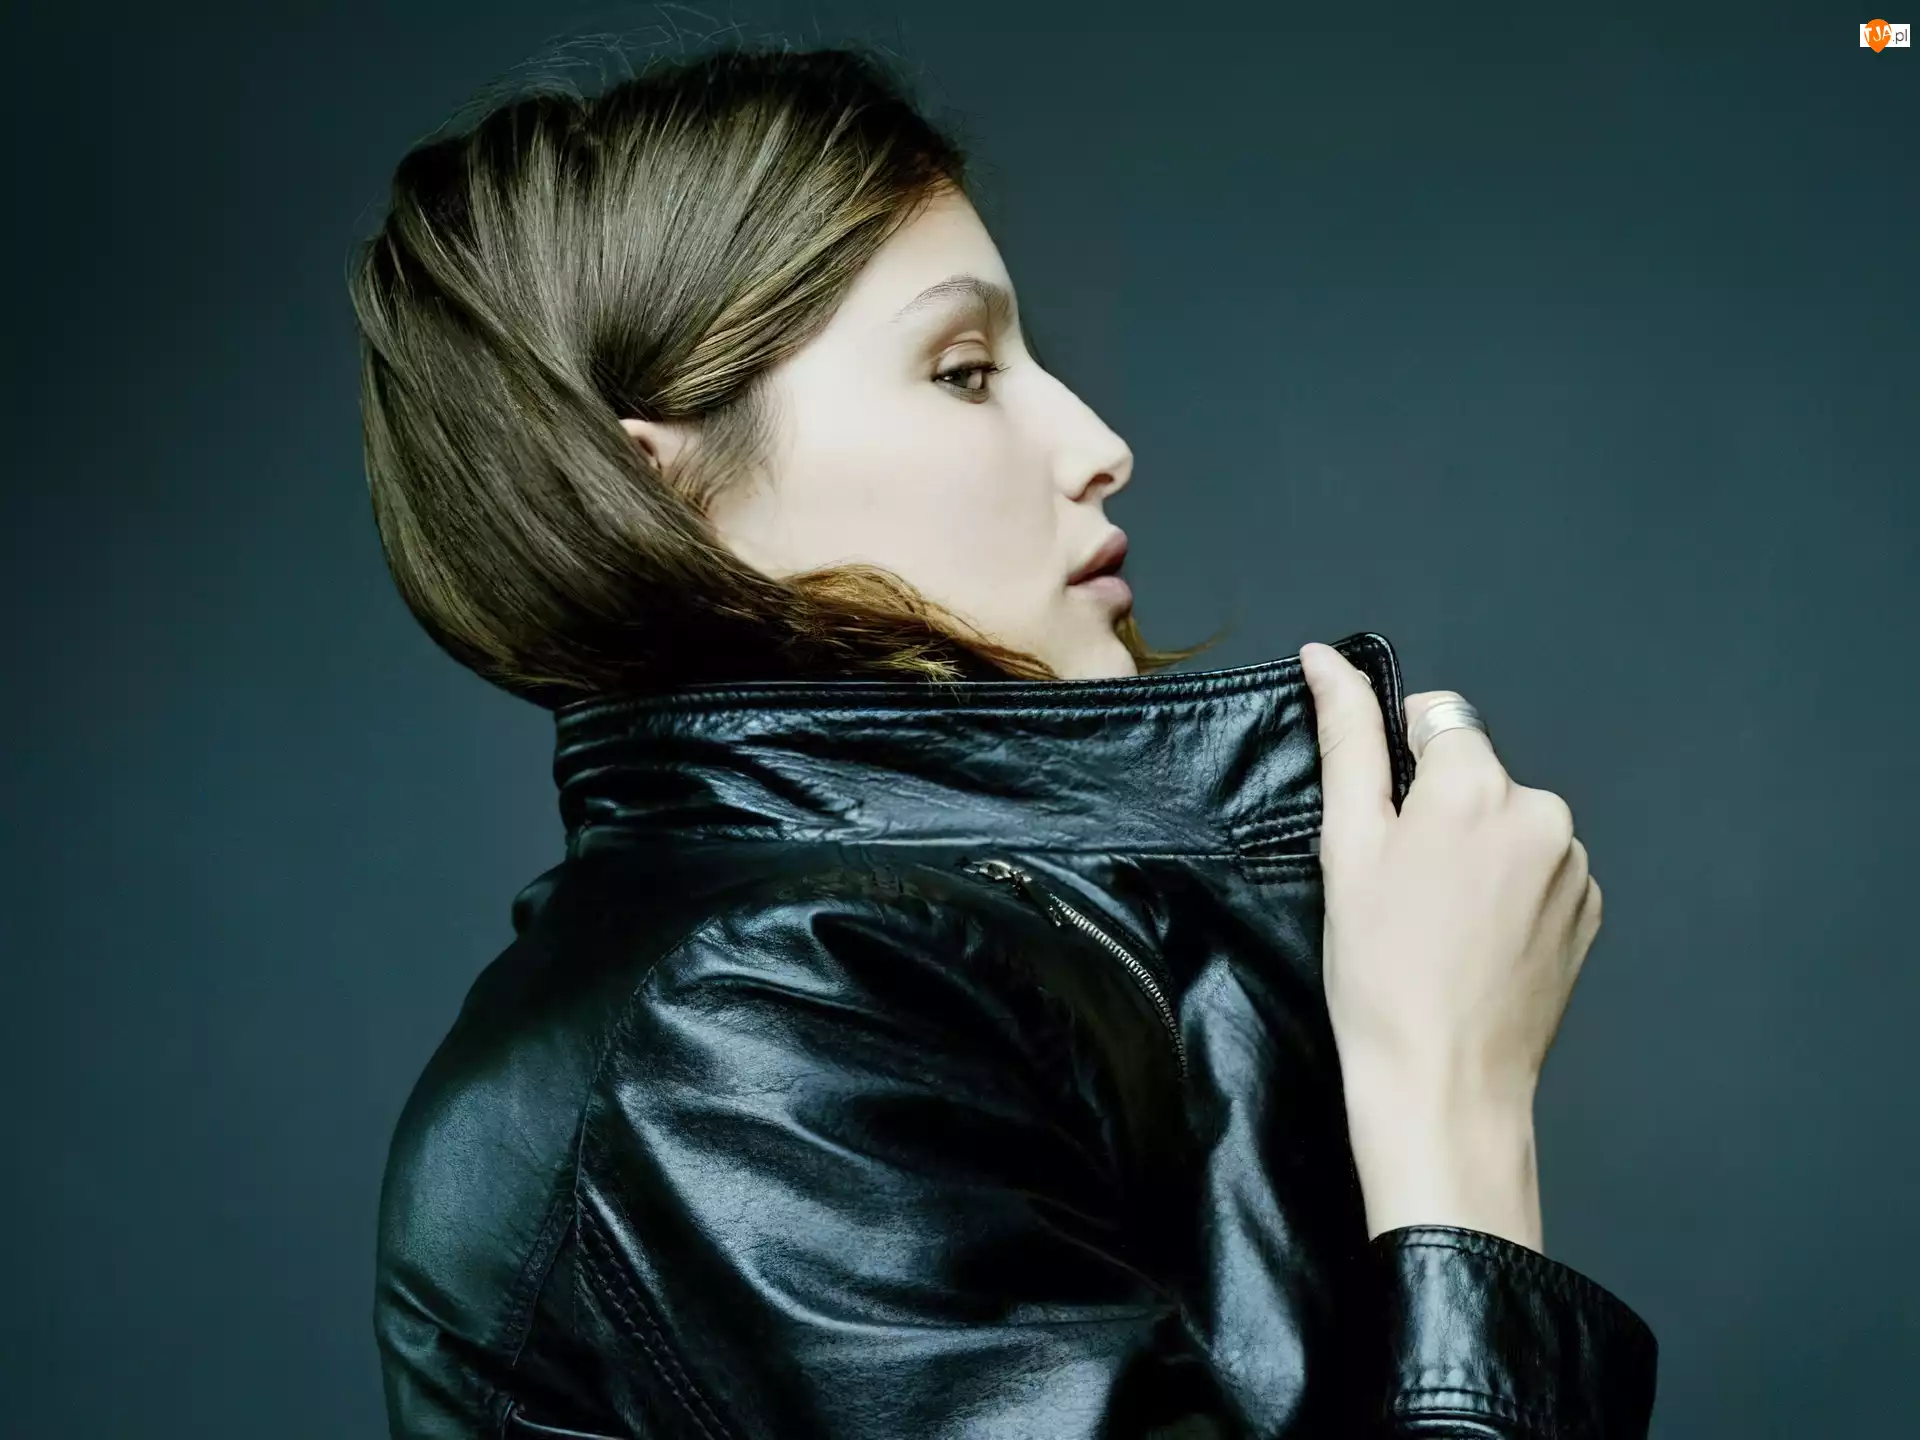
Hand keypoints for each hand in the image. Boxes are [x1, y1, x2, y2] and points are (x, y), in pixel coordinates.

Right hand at [1298, 642, 1604, 1246]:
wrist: (1445, 1084)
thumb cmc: (1378, 967)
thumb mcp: (1346, 846)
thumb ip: (1345, 739)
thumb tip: (1327, 655)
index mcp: (1480, 783)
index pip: (1437, 721)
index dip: (1397, 768)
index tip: (1379, 834)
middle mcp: (1544, 810)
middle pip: (1475, 774)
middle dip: (1438, 810)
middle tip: (1398, 889)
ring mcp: (1577, 865)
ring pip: (1508, 823)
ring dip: (1475, 850)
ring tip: (1438, 923)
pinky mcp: (1591, 913)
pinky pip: (1539, 870)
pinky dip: (1508, 890)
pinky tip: (1476, 943)